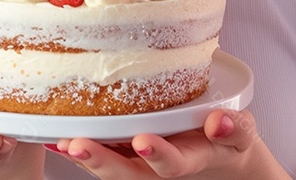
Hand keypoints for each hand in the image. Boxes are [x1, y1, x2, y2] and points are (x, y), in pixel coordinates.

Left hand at [49, 108, 281, 178]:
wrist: (221, 150)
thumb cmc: (228, 138)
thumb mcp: (242, 133)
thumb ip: (235, 128)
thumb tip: (219, 121)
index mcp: (190, 160)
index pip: (173, 164)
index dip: (159, 155)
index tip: (144, 142)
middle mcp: (160, 167)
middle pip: (129, 174)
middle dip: (103, 162)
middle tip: (79, 145)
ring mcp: (140, 163)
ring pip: (110, 167)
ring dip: (85, 157)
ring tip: (62, 142)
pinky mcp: (125, 154)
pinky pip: (100, 154)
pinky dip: (77, 147)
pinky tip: (53, 138)